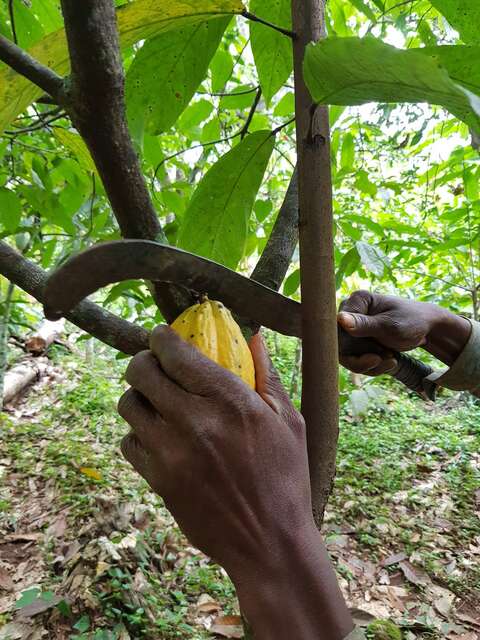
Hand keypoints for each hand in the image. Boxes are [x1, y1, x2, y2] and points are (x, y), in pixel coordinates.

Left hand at [118, 327, 352, 639]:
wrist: (269, 542)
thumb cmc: (286, 477)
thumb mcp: (289, 422)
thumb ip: (267, 375)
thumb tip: (254, 336)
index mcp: (229, 400)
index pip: (175, 353)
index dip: (161, 337)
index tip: (162, 336)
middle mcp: (194, 421)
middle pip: (140, 372)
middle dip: (144, 361)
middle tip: (155, 366)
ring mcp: (170, 452)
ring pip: (128, 405)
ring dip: (138, 396)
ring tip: (155, 401)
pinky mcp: (158, 479)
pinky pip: (128, 442)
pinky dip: (138, 433)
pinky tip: (158, 436)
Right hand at [338, 290, 470, 373]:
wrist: (428, 329)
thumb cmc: (412, 321)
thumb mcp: (390, 325)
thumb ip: (364, 324)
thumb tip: (339, 319)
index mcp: (356, 301)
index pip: (336, 328)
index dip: (349, 347)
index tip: (374, 357)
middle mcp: (350, 313)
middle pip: (339, 345)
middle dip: (361, 359)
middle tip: (384, 360)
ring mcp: (353, 329)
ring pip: (346, 356)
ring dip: (368, 365)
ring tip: (391, 360)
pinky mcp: (358, 341)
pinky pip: (356, 359)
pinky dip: (372, 366)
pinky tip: (390, 361)